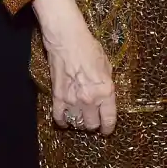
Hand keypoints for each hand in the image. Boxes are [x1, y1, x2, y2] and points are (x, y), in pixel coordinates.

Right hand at [34, 0, 115, 134]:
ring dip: (78, 121)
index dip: (108, 128)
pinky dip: (62, 120)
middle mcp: (90, 99)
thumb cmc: (89, 46)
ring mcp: (72, 100)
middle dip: (93, 123)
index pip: (109, 119)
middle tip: (92, 118)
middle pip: (91, 125)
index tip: (107, 130)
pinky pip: (59, 118)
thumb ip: (106, 83)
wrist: (67, 38)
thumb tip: (105, 94)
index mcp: (105, 91)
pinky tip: (65, 118)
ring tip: (80, 116)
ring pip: (76, 124)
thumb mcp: (106, 64)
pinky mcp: (57, 97)